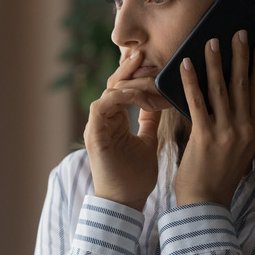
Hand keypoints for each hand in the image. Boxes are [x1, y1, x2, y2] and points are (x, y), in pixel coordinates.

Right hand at [83, 51, 168, 210]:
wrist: (126, 202)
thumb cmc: (136, 176)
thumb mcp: (148, 141)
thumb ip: (150, 120)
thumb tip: (160, 101)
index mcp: (115, 119)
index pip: (123, 87)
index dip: (136, 73)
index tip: (153, 60)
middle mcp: (104, 119)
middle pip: (113, 84)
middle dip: (128, 68)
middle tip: (143, 52)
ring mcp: (97, 126)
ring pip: (107, 92)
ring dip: (125, 81)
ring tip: (143, 70)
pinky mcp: (94, 135)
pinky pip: (101, 108)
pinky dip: (116, 98)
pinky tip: (132, 93)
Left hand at [174, 30, 254, 206]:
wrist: (206, 202)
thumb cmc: (220, 173)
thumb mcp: (242, 148)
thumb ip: (242, 123)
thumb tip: (237, 95)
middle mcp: (246, 129)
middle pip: (244, 84)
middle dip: (242, 55)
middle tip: (240, 32)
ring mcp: (227, 132)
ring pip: (221, 88)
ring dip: (216, 62)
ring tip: (212, 41)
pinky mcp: (205, 135)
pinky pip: (197, 101)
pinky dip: (191, 80)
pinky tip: (186, 64)